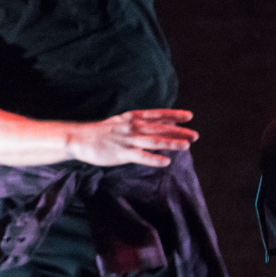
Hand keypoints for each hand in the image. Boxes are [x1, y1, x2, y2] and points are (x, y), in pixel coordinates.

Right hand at [68, 108, 197, 168]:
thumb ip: (142, 121)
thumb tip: (164, 122)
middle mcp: (132, 127)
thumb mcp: (123, 121)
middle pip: (160, 129)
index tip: (189, 116)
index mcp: (133, 117)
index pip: (158, 115)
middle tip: (195, 135)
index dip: (174, 115)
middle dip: (179, 132)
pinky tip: (166, 161)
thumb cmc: (103, 131)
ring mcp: (128, 140)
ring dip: (171, 143)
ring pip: (154, 141)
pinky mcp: (122, 154)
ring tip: (186, 146)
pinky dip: (154, 159)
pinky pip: (142, 157)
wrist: (80, 138)